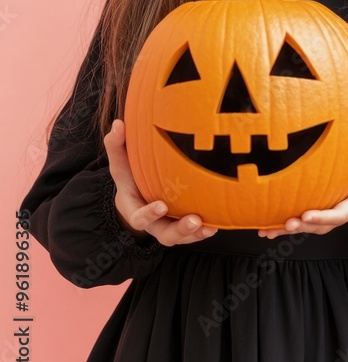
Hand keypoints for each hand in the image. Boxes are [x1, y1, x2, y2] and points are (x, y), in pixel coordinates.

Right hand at [103, 119, 217, 245]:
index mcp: (134, 208)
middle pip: (164, 234)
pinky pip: (192, 234)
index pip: (138, 217)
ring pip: (180, 237)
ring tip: (209, 226)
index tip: (162, 205)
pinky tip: (217, 222)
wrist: (137, 193)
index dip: (149, 214)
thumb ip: (116, 145)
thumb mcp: (120, 161)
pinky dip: (203, 231)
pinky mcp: (180, 226)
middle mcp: (151, 223)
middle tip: (194, 220)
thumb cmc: (130, 174)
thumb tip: (118, 124)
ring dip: (195, 233)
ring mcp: (167, 226)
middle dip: (179, 230)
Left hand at [257, 120, 347, 239]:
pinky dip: (281, 227)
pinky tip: (263, 228)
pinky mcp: (316, 212)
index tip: (308, 216)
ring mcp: (327, 215)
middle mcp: (340, 213)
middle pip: (321, 226)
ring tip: (269, 230)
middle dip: (304, 226)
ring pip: (307, 227)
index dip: (324, 217)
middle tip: (288, 224)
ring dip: (288, 230)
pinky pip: (299, 222)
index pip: (340, 213)